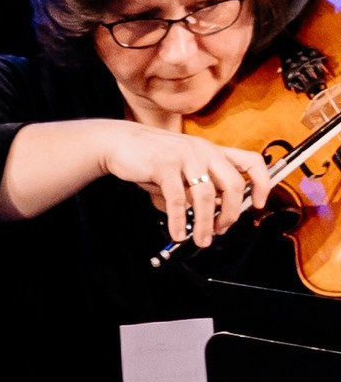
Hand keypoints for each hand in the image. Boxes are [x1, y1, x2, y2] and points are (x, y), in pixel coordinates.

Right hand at [94, 122, 274, 245]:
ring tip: (200, 239)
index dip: (263, 183)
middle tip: (222, 229)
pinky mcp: (164, 165)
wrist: (117, 142)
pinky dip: (178, 220)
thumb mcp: (181, 168)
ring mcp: (185, 157)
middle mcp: (203, 151)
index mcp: (212, 151)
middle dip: (232, 214)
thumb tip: (212, 216)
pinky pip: (177, 199)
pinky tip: (177, 232)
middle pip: (234, 185)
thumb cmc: (149, 157)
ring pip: (207, 196)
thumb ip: (197, 187)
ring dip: (205, 224)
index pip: (251, 162)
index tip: (260, 203)